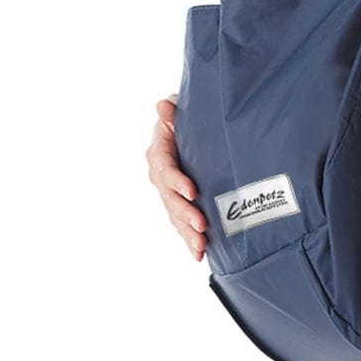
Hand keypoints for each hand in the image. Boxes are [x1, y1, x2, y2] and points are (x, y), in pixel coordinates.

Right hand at [144, 92, 207, 260]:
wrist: (196, 128)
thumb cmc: (189, 117)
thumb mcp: (182, 111)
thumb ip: (173, 112)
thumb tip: (162, 105)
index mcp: (159, 151)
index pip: (165, 169)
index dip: (177, 182)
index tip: (193, 192)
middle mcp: (160, 175)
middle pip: (169, 198)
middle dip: (185, 214)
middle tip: (202, 227)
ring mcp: (169, 191)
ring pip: (175, 215)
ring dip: (186, 232)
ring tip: (201, 246)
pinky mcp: (180, 203)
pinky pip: (181, 223)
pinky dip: (189, 239)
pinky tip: (199, 255)